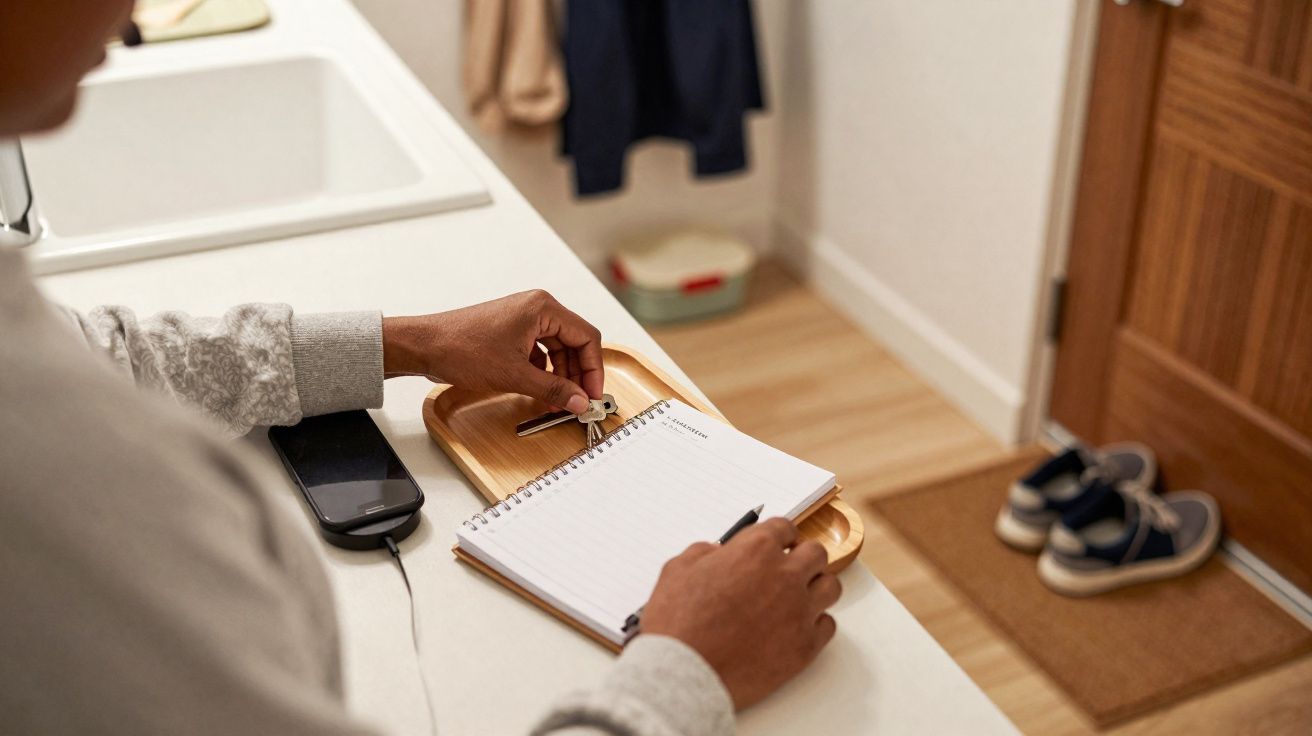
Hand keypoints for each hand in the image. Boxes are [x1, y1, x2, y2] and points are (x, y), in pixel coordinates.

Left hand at [382, 290, 603, 413]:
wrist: (425, 346)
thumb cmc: (461, 349)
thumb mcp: (515, 375)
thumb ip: (554, 389)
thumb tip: (580, 400)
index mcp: (543, 308)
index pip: (586, 337)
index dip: (593, 369)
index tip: (592, 394)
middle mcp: (536, 308)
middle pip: (574, 342)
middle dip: (578, 374)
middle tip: (579, 400)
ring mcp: (523, 319)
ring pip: (558, 348)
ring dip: (561, 375)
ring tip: (559, 400)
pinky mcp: (511, 331)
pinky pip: (540, 351)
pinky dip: (544, 371)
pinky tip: (541, 390)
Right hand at [639, 519, 840, 709]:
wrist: (685, 673)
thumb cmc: (678, 624)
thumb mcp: (677, 570)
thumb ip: (704, 553)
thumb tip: (717, 554)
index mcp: (756, 550)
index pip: (784, 527)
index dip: (779, 535)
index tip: (777, 543)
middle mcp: (785, 575)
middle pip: (816, 553)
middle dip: (802, 557)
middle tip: (789, 568)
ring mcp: (799, 611)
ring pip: (831, 587)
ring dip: (815, 588)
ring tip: (798, 597)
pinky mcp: (805, 646)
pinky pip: (828, 625)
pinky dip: (815, 623)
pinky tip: (796, 626)